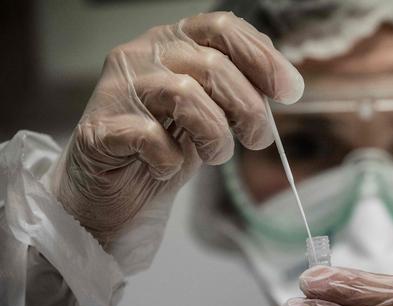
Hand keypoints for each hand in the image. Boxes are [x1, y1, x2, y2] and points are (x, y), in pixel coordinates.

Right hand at [51, 12, 302, 245]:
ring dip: (215, 134)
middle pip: (212, 65)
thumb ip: (241, 88)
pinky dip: (171, 159)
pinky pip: (150, 137)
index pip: (222, 26)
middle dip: (249, 109)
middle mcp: (142, 54)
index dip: (263, 57)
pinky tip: (167, 167)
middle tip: (258, 139)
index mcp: (174, 41)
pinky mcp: (98, 128)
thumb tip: (287, 83)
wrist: (119, 188)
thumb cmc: (170, 142)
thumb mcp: (214, 109)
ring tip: (216, 155)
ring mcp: (118, 89)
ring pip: (184, 93)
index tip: (290, 92)